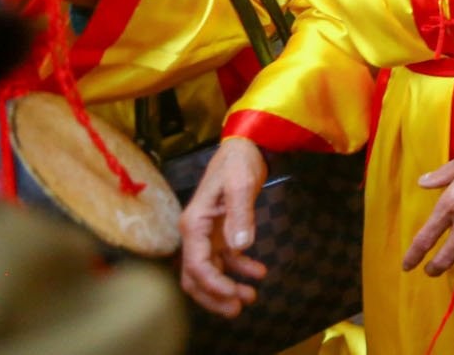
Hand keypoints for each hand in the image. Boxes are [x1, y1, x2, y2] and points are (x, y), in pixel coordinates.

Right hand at [179, 138, 269, 316]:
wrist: (245, 144)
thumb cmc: (239, 161)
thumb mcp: (241, 184)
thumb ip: (241, 214)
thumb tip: (241, 246)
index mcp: (194, 224)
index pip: (197, 265)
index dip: (213, 285)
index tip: (234, 295)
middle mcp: (196, 232)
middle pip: (196, 275)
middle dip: (214, 295)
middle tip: (238, 308)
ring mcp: (208, 233)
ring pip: (210, 270)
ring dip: (227, 285)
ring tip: (251, 297)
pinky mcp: (221, 230)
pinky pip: (226, 257)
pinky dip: (240, 268)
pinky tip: (259, 272)